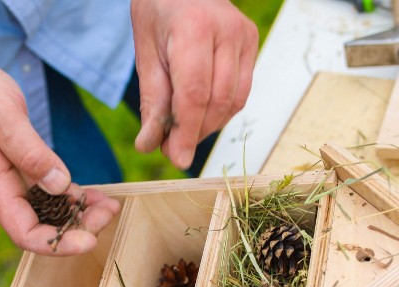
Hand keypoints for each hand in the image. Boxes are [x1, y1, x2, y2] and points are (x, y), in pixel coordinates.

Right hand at [0, 0, 119, 255]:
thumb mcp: (1, 115)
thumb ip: (29, 150)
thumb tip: (59, 184)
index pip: (25, 233)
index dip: (57, 245)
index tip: (89, 240)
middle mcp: (6, 191)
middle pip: (44, 229)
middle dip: (79, 229)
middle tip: (110, 212)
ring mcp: (16, 182)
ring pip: (51, 213)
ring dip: (82, 215)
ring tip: (111, 205)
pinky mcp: (26, 168)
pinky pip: (53, 192)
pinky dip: (75, 196)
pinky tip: (96, 194)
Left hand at [131, 0, 258, 169]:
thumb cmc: (159, 12)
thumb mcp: (145, 54)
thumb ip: (152, 101)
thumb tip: (150, 145)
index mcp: (193, 29)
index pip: (195, 94)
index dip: (187, 132)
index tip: (177, 159)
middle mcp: (226, 31)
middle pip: (217, 102)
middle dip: (195, 132)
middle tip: (172, 148)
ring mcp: (244, 36)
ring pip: (233, 101)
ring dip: (208, 125)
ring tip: (184, 131)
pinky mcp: (252, 43)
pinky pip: (241, 92)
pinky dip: (221, 111)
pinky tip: (201, 113)